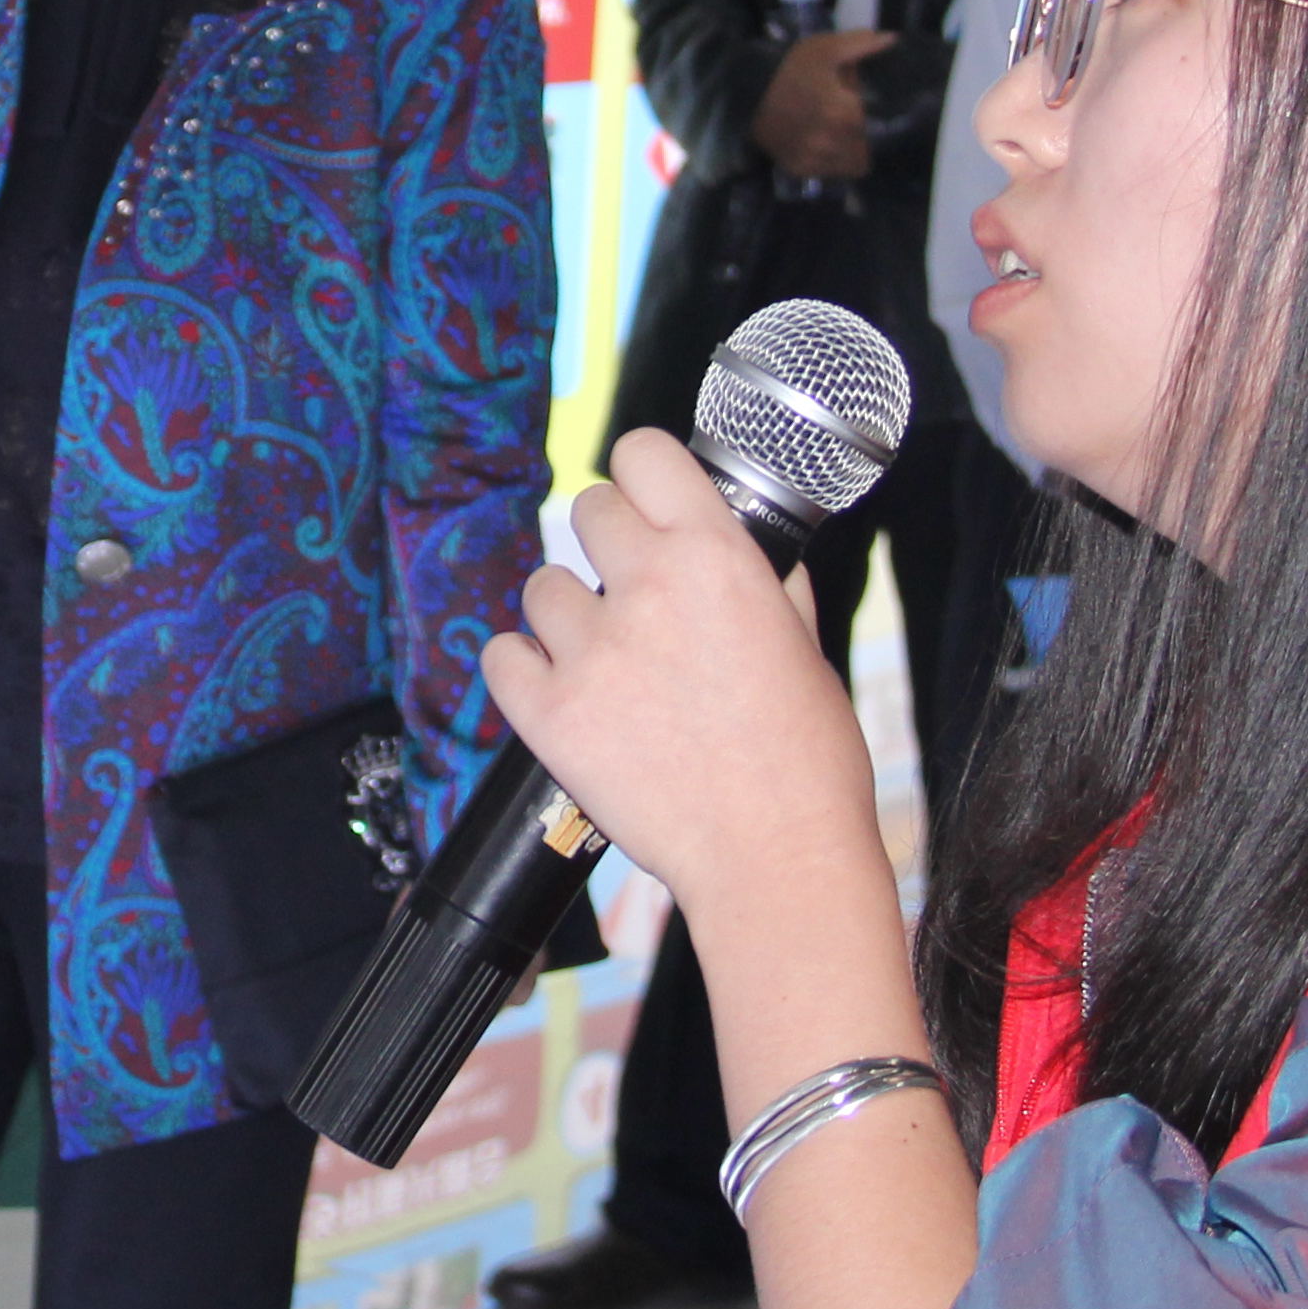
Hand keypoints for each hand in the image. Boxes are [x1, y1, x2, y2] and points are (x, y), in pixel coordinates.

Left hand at [480, 428, 883, 933]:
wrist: (776, 854)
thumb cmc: (806, 760)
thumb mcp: (805, 644)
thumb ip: (766, 584)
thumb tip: (743, 549)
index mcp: (717, 557)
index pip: (642, 454)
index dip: (640, 476)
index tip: (643, 501)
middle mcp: (648, 588)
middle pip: (587, 510)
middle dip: (606, 546)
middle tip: (629, 593)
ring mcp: (592, 651)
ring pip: (541, 586)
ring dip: (565, 614)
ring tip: (603, 658)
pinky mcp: (551, 714)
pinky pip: (501, 656)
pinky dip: (522, 669)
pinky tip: (556, 687)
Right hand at [748, 29, 891, 182]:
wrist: (743, 92)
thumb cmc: (789, 69)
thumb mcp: (825, 48)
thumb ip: (861, 45)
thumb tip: (893, 39)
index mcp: (847, 114)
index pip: (879, 130)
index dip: (875, 120)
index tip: (866, 112)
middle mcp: (833, 143)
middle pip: (866, 152)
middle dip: (862, 139)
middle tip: (850, 124)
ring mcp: (815, 159)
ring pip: (849, 167)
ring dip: (848, 155)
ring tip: (837, 137)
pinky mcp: (798, 169)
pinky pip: (826, 174)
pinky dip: (827, 164)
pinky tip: (819, 146)